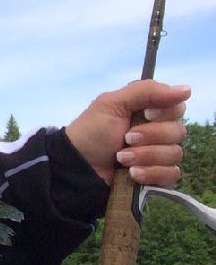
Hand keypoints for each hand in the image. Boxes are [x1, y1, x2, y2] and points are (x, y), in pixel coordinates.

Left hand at [65, 80, 190, 186]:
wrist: (77, 164)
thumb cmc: (91, 130)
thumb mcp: (112, 103)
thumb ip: (147, 91)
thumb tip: (186, 89)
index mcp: (149, 111)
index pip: (178, 108)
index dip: (165, 113)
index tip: (146, 115)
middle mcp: (158, 131)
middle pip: (178, 132)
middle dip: (150, 136)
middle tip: (126, 138)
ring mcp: (158, 154)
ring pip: (175, 154)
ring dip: (145, 156)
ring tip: (121, 158)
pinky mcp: (157, 175)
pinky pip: (171, 175)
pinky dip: (151, 173)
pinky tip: (132, 174)